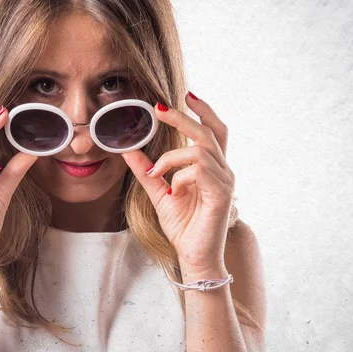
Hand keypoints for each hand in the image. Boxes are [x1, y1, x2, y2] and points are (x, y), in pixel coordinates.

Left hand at [121, 92, 234, 273]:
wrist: (194, 257)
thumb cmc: (183, 226)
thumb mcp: (159, 193)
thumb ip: (147, 171)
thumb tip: (128, 150)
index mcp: (211, 168)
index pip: (214, 131)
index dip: (204, 111)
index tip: (187, 94)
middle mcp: (222, 171)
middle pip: (208, 132)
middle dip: (183, 117)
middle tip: (160, 109)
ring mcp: (224, 182)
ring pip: (199, 149)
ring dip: (171, 157)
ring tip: (156, 173)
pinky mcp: (221, 194)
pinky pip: (198, 170)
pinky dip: (179, 176)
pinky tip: (172, 192)